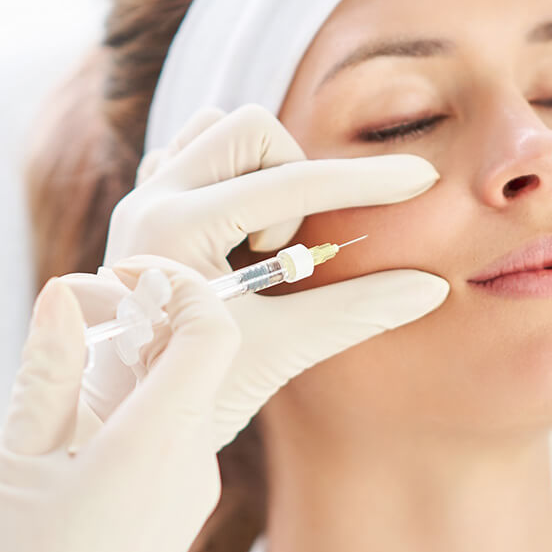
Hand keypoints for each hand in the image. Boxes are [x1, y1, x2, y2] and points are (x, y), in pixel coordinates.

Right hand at [0, 260, 241, 551]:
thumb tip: (66, 296)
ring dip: (139, 364)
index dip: (178, 285)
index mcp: (155, 440)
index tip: (126, 274)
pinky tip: (86, 421)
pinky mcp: (182, 510)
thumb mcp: (16, 462)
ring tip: (75, 363)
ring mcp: (194, 489)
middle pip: (198, 357)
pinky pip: (174, 435)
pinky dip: (141, 406)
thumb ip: (47, 371)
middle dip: (148, 320)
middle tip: (84, 312)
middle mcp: (193, 460)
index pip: (210, 330)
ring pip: (183, 395)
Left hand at [68, 104, 448, 451]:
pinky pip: (193, 155)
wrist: (121, 423)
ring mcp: (142, 200)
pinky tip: (240, 233)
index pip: (292, 182)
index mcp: (178, 228)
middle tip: (290, 248)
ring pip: (217, 131)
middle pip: (250, 129)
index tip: (421, 178)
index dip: (367, 182)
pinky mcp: (145, 211)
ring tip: (263, 244)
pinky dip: (232, 178)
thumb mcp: (279, 350)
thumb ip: (356, 311)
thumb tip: (430, 288)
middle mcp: (152, 199)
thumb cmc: (193, 393)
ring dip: (262, 171)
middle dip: (295, 175)